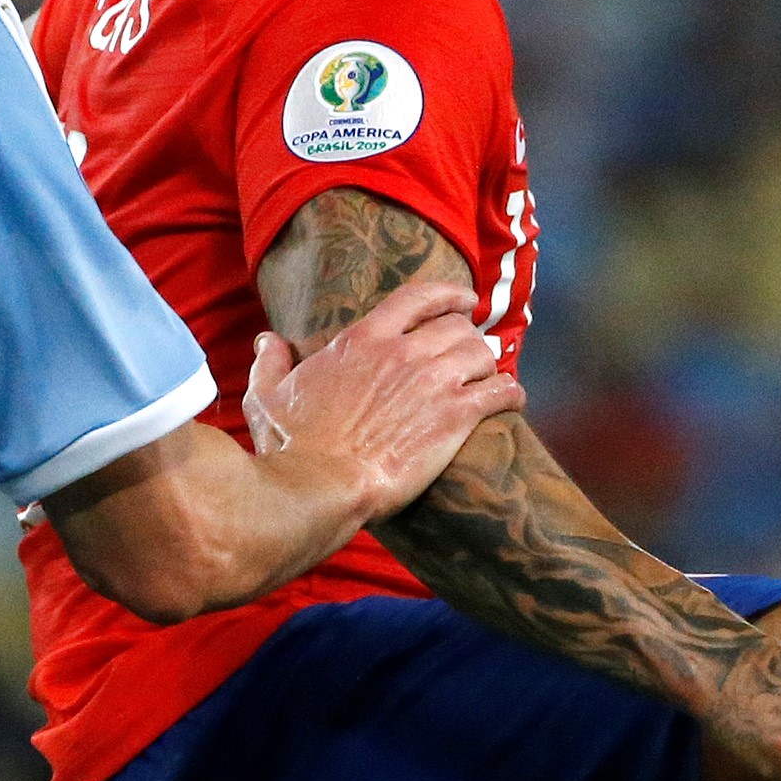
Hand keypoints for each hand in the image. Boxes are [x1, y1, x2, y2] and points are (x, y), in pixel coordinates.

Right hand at [242, 279, 524, 519]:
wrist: (320, 486)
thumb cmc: (292, 447)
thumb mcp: (267, 398)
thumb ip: (270, 364)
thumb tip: (267, 340)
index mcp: (363, 340)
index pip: (417, 298)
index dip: (448, 294)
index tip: (464, 299)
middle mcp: (403, 352)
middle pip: (457, 326)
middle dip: (469, 336)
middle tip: (473, 351)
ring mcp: (432, 383)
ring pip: (482, 353)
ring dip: (489, 363)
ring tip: (490, 376)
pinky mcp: (454, 418)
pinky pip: (499, 392)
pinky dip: (511, 393)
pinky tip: (513, 400)